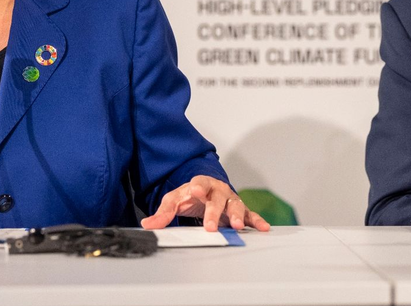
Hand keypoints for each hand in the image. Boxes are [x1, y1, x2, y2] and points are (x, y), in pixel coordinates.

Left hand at [140, 176, 269, 231]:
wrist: (205, 192)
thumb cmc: (190, 196)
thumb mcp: (174, 201)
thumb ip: (163, 213)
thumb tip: (148, 224)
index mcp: (201, 184)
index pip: (200, 183)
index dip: (199, 186)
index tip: (196, 190)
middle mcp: (218, 191)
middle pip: (218, 199)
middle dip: (215, 212)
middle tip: (211, 225)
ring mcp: (230, 200)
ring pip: (235, 206)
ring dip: (238, 216)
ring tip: (238, 226)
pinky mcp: (239, 210)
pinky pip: (250, 215)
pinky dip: (256, 221)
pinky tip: (263, 227)